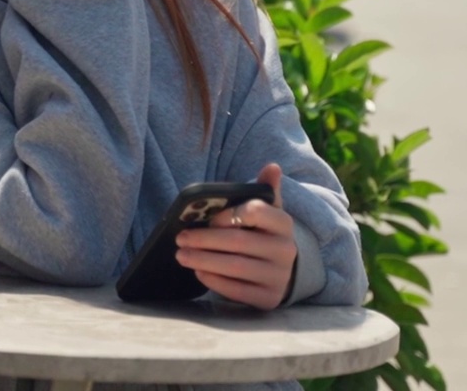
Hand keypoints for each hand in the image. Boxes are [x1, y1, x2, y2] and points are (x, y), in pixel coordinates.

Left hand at [175, 163, 296, 309]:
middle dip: (205, 239)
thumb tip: (272, 166)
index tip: (208, 218)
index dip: (229, 214)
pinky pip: (237, 290)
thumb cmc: (264, 235)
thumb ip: (265, 191)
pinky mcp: (268, 299)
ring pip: (235, 267)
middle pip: (239, 242)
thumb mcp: (268, 213)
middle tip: (180, 238)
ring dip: (204, 260)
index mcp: (283, 223)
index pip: (256, 212)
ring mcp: (278, 277)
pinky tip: (198, 272)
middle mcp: (285, 250)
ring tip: (182, 255)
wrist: (282, 272)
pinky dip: (214, 281)